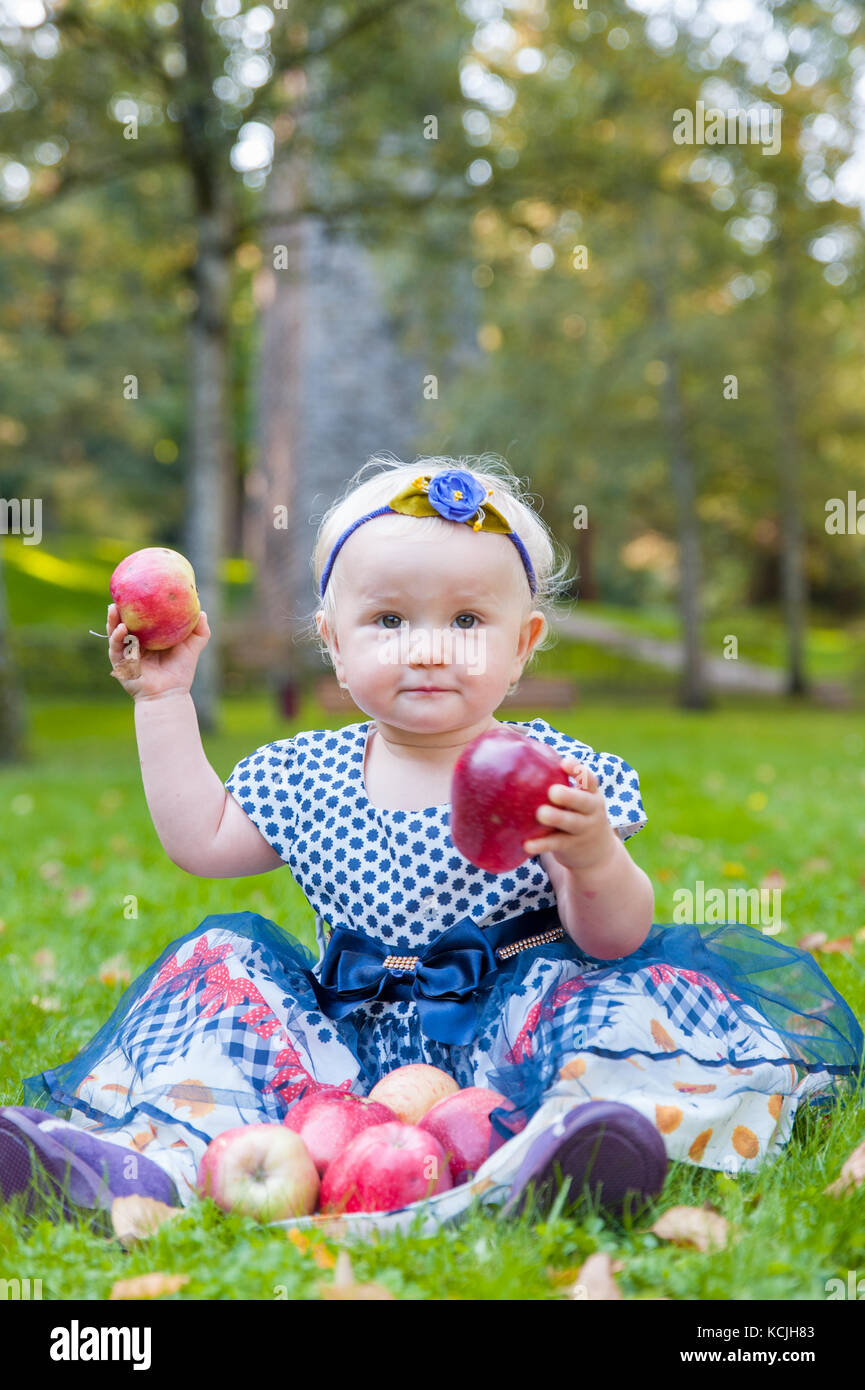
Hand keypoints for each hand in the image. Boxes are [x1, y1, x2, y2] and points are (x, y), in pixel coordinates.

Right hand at [107, 602, 210, 700]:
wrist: (170, 694)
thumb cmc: (180, 671)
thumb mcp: (192, 647)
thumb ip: (199, 630)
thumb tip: (201, 610)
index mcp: (148, 638)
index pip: (139, 618)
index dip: (135, 605)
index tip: (135, 589)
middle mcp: (135, 644)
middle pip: (122, 622)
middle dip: (118, 609)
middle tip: (119, 595)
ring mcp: (126, 653)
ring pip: (115, 633)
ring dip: (112, 620)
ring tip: (113, 608)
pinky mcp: (121, 664)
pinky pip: (116, 648)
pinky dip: (117, 637)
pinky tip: (122, 629)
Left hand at [522, 755, 618, 874]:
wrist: (597, 852)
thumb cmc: (576, 813)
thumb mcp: (578, 799)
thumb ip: (559, 782)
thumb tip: (521, 753)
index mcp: (591, 794)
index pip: (589, 779)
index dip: (579, 770)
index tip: (564, 763)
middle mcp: (591, 811)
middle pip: (583, 802)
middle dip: (569, 796)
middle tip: (552, 792)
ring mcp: (583, 830)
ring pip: (571, 823)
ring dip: (557, 818)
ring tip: (541, 814)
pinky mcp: (572, 847)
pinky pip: (556, 844)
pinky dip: (542, 845)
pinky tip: (527, 844)